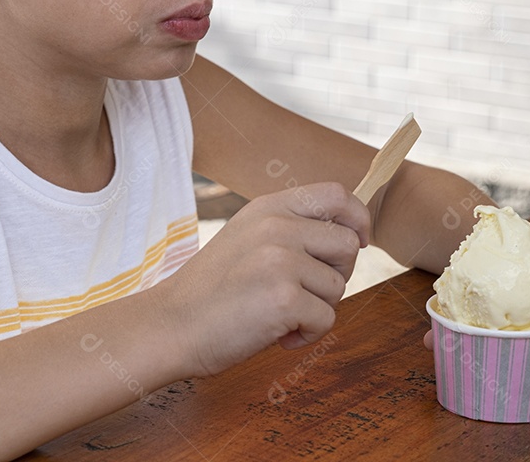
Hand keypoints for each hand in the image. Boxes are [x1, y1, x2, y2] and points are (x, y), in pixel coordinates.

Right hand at [156, 182, 370, 376]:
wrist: (172, 324)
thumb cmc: (212, 291)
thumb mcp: (247, 237)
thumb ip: (289, 228)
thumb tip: (348, 235)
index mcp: (268, 208)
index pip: (336, 194)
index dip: (357, 218)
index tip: (357, 242)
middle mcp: (276, 226)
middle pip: (347, 244)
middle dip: (337, 275)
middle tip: (302, 293)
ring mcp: (280, 260)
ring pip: (339, 286)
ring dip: (317, 309)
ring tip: (279, 314)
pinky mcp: (284, 298)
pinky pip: (326, 319)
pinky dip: (308, 335)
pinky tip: (277, 335)